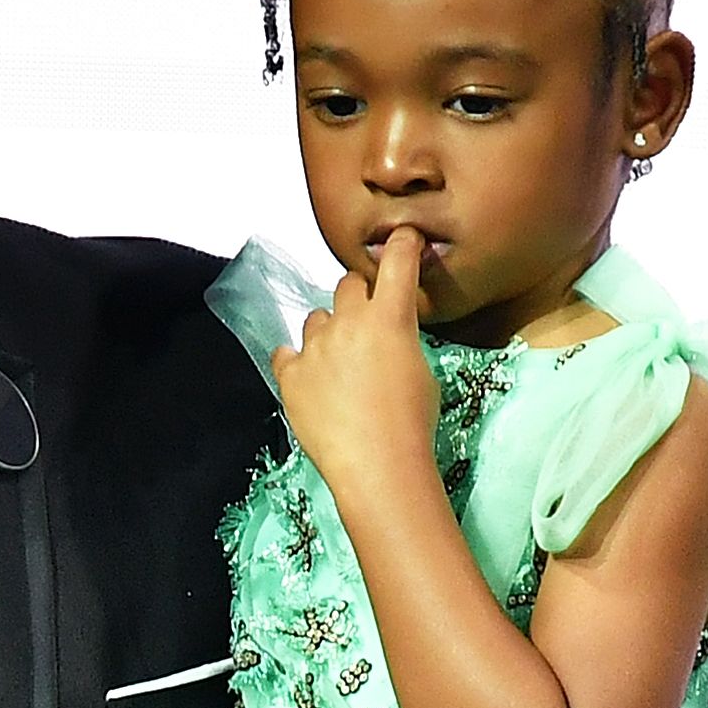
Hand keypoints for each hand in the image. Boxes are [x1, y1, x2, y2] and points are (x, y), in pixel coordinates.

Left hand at [270, 227, 438, 502]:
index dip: (402, 246)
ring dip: (328, 332)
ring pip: (316, 318)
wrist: (378, 466)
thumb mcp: (421, 370)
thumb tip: (388, 332)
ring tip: (340, 366)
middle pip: (348, 284)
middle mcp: (348, 322)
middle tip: (368, 324)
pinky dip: (297, 362)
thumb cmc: (412, 422)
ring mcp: (314, 347)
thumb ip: (400, 338)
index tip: (403, 241)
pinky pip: (286, 354)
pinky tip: (311, 381)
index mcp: (389, 317)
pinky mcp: (289, 374)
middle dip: (359, 296)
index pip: (397, 260)